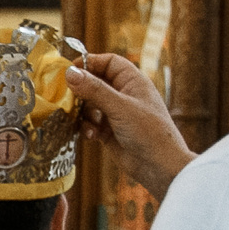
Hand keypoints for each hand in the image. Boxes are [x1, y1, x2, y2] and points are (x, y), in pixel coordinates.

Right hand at [66, 52, 195, 200]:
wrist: (159, 167)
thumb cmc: (148, 131)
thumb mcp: (120, 107)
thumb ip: (94, 89)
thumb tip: (70, 73)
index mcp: (132, 82)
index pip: (108, 62)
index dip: (89, 63)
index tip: (70, 70)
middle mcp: (124, 95)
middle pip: (95, 83)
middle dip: (81, 91)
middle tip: (69, 98)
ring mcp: (116, 114)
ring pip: (89, 104)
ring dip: (84, 113)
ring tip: (90, 123)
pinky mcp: (108, 131)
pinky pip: (90, 123)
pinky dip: (87, 127)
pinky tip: (92, 136)